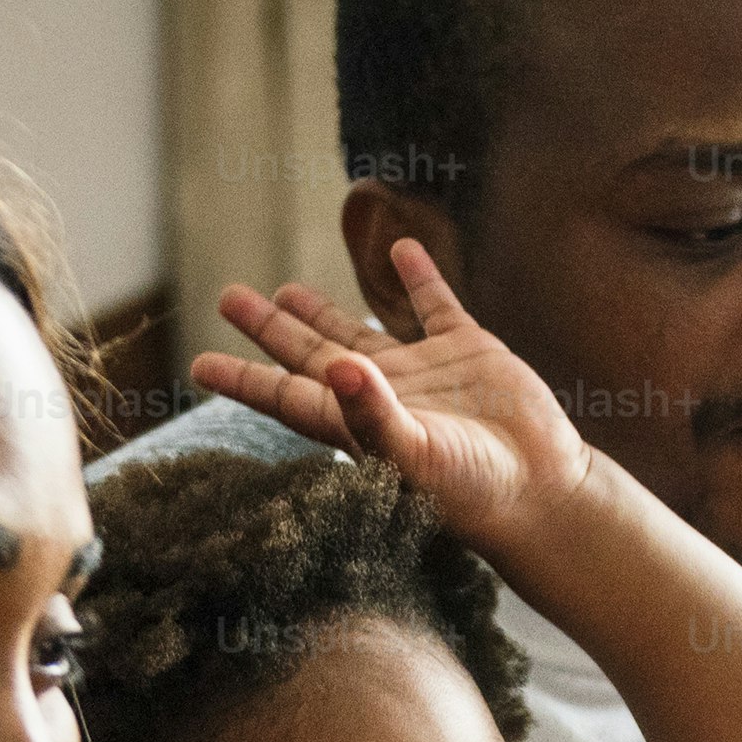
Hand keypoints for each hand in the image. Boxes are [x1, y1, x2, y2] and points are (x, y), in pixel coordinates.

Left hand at [186, 240, 604, 559]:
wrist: (543, 492)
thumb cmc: (474, 490)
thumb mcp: (416, 456)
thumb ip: (372, 414)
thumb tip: (335, 367)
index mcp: (356, 422)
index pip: (285, 395)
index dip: (243, 378)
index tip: (198, 364)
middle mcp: (381, 395)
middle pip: (309, 355)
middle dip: (269, 329)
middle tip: (228, 297)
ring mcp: (425, 373)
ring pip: (361, 331)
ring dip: (324, 310)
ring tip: (284, 289)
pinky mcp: (470, 352)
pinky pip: (437, 306)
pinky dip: (419, 278)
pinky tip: (399, 249)